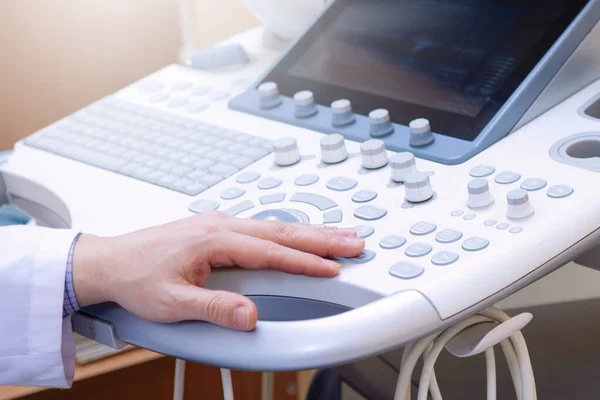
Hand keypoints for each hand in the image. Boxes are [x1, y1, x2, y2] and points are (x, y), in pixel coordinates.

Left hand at [72, 211, 363, 330]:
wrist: (110, 261)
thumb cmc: (137, 278)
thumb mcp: (171, 303)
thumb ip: (214, 309)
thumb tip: (251, 315)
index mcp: (215, 240)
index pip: (272, 252)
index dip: (306, 262)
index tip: (334, 268)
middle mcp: (223, 225)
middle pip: (283, 230)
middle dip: (323, 237)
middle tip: (355, 241)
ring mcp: (222, 224)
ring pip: (276, 225)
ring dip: (311, 231)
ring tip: (340, 235)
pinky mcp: (219, 229)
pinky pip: (264, 227)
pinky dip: (290, 232)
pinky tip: (300, 236)